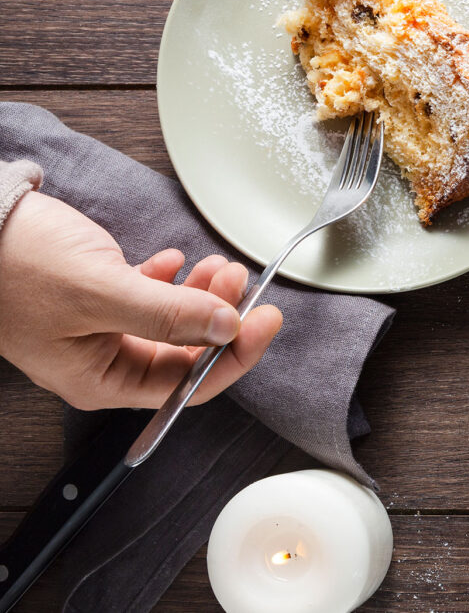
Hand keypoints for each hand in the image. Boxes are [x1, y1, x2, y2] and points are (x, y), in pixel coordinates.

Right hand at [0, 191, 282, 409]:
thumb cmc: (16, 263)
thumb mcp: (101, 291)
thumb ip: (168, 314)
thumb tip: (228, 327)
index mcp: (103, 380)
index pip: (189, 384)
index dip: (236, 355)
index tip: (267, 320)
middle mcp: (104, 362)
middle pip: (186, 352)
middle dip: (221, 317)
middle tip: (240, 279)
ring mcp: (99, 331)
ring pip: (173, 322)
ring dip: (201, 295)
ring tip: (217, 265)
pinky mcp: (94, 299)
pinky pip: (148, 298)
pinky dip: (171, 281)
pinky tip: (175, 261)